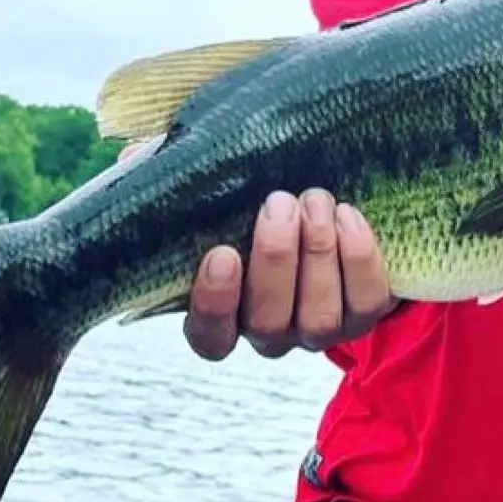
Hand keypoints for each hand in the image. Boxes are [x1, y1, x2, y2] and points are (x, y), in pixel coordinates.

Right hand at [182, 188, 395, 359]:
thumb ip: (173, 184)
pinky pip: (366, 303)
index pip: (210, 336)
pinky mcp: (363, 312)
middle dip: (275, 260)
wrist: (320, 198)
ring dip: (318, 255)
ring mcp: (318, 328)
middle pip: (268, 324)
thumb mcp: (207, 187)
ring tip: (316, 201)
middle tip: (278, 203)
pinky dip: (359, 259)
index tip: (222, 254)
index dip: (215, 303)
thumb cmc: (251, 195)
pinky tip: (346, 215)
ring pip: (319, 320)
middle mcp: (271, 331)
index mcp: (224, 313)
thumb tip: (136, 164)